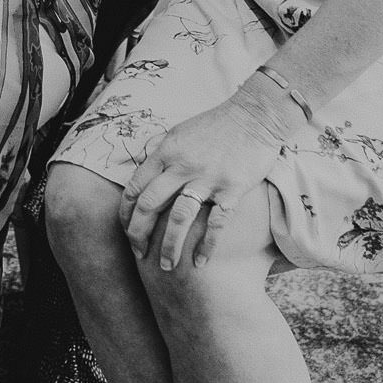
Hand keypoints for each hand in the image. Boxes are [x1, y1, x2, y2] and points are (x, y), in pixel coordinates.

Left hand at [120, 79, 298, 270]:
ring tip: (166, 266)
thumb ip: (161, 152)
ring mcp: (207, 178)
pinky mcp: (232, 189)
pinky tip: (200, 262)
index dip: (126, 214)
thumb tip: (145, 167)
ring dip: (169, 247)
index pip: (135, 187)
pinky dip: (206, 246)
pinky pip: (215, 224)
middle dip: (138, 234)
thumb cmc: (217, 124)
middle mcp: (182, 166)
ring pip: (178, 219)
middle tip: (138, 253)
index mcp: (166, 152)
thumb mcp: (180, 132)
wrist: (256, 115)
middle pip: (149, 206)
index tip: (126, 231)